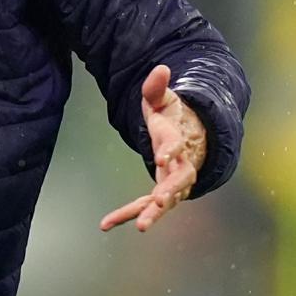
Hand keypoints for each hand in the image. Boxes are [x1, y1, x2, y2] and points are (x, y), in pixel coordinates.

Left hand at [99, 64, 206, 232]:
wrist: (191, 139)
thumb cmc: (172, 118)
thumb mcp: (163, 101)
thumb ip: (157, 88)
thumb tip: (160, 68)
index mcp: (178, 140)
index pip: (176, 145)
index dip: (170, 150)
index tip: (162, 156)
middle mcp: (181, 164)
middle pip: (181, 179)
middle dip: (171, 190)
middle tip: (160, 201)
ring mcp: (172, 181)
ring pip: (167, 199)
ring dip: (154, 212)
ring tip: (142, 226)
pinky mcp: (160, 192)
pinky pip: (145, 205)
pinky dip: (127, 214)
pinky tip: (105, 224)